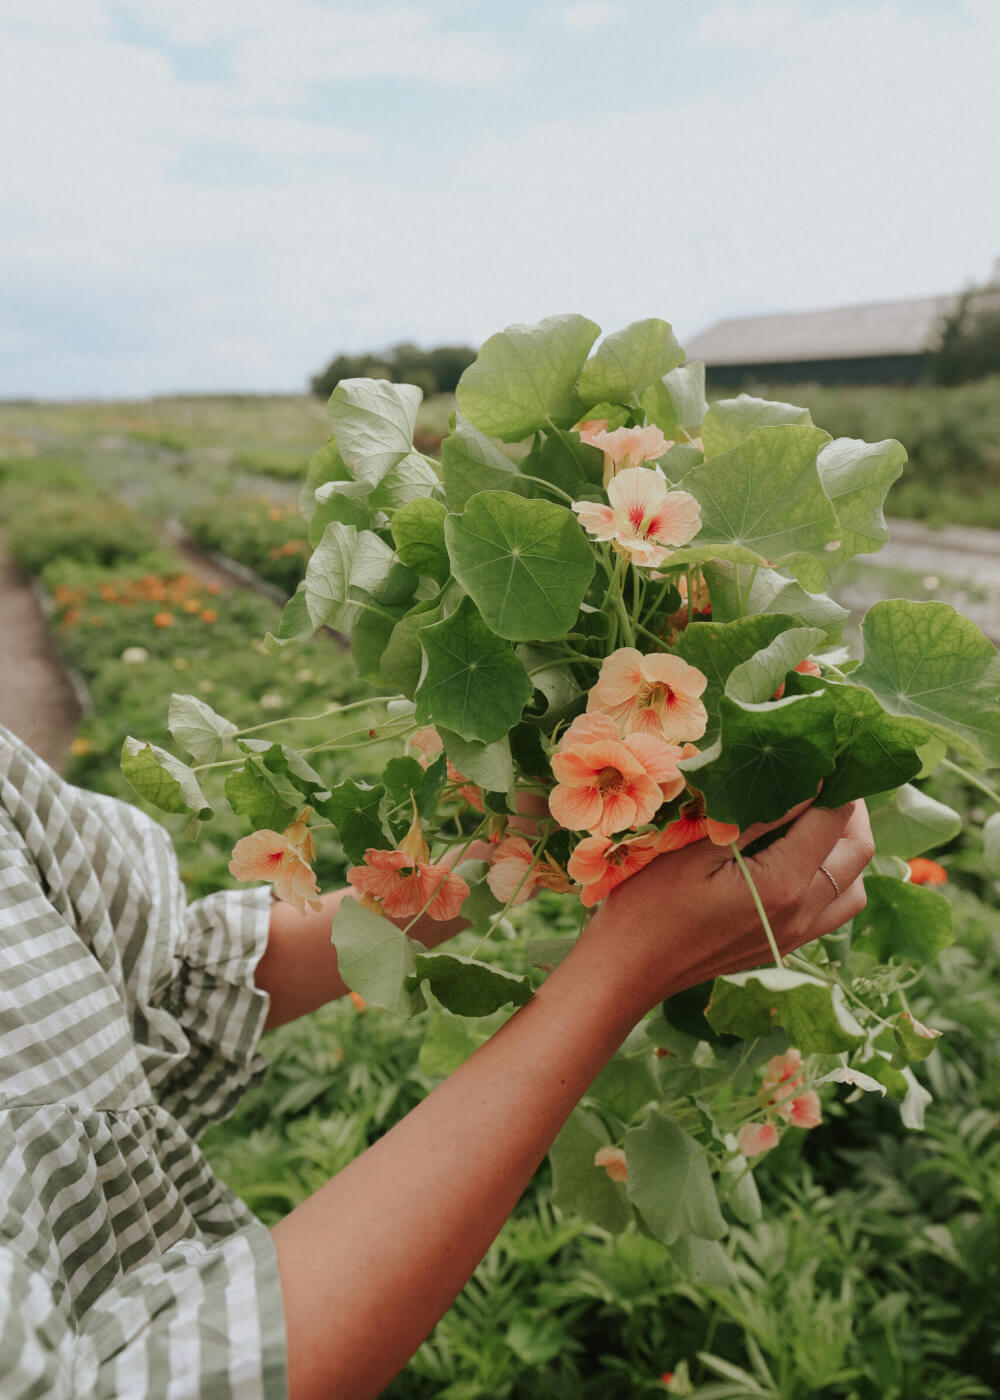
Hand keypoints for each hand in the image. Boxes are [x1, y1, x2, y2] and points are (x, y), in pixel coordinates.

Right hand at [579, 799, 873, 1011]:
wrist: (629, 967)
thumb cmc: (648, 902)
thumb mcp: (694, 848)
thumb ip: (753, 815)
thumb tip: (799, 780)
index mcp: (782, 885)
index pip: (832, 820)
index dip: (830, 782)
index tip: (814, 754)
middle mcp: (802, 913)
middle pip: (857, 850)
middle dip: (847, 809)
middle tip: (818, 778)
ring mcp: (797, 935)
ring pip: (854, 884)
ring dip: (846, 846)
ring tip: (815, 816)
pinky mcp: (785, 944)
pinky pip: (835, 909)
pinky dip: (835, 877)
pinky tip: (802, 857)